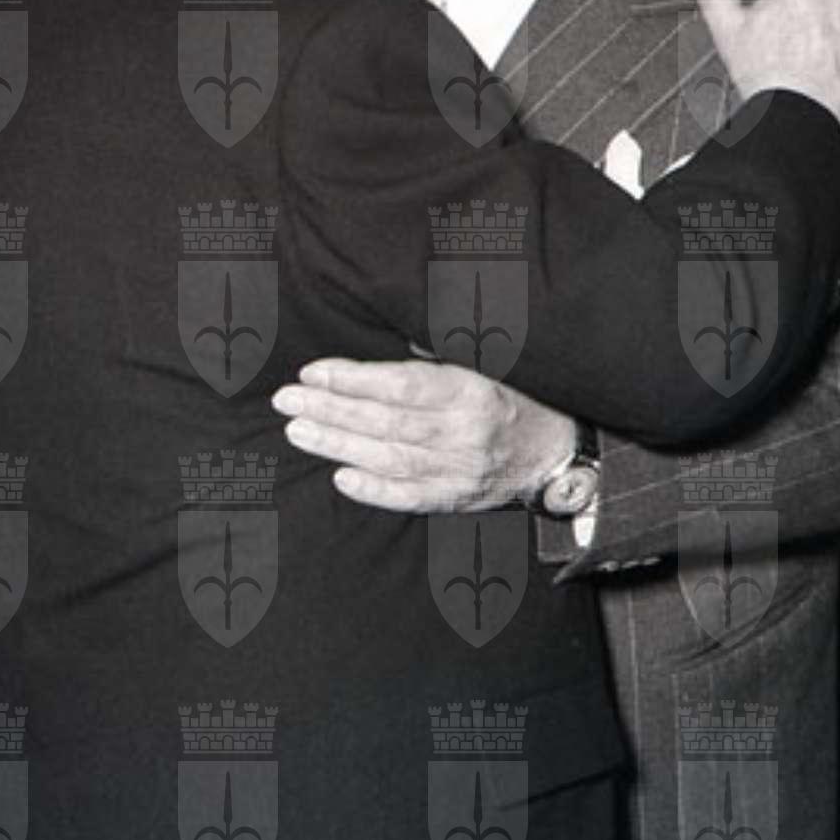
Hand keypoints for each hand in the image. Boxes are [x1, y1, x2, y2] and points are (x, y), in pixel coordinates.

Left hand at [270, 359, 576, 511]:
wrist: (552, 451)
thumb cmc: (509, 395)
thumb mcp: (486, 360)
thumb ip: (439, 353)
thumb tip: (388, 339)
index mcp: (470, 390)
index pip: (401, 385)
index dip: (354, 379)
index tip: (313, 371)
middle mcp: (465, 432)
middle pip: (387, 423)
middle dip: (331, 410)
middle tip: (287, 401)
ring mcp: (461, 470)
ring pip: (390, 459)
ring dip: (338, 446)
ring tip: (297, 431)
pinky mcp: (457, 500)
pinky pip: (410, 498)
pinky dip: (374, 490)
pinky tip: (339, 478)